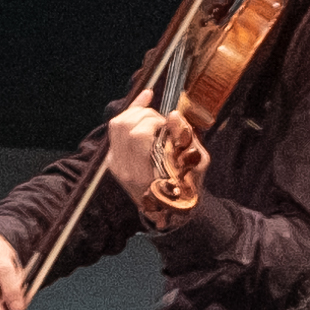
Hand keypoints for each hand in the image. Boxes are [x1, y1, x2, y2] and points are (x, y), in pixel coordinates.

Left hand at [101, 103, 204, 220]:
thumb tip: (174, 115)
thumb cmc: (186, 188)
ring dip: (137, 112)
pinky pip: (115, 128)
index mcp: (143, 174)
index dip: (153, 122)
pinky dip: (130, 113)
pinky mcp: (112, 158)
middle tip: (162, 121)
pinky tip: (145, 99)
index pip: (138, 135)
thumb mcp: (197, 165)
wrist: (169, 210)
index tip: (168, 124)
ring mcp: (115, 164)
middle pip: (125, 126)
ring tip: (153, 114)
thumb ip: (187, 140)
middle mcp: (124, 169)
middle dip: (146, 115)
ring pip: (117, 124)